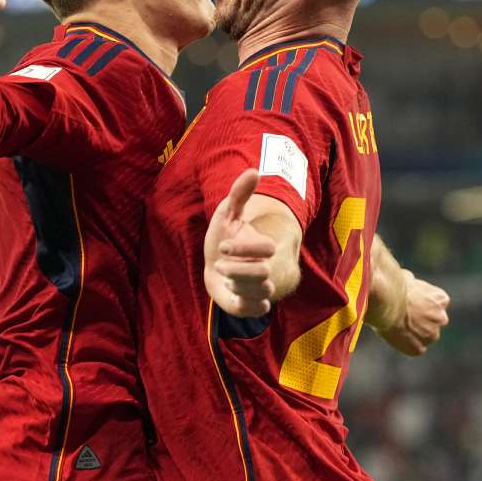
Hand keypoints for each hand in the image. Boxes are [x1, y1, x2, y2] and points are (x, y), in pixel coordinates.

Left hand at [205, 169, 276, 316]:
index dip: (243, 247)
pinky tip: (233, 293)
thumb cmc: (223, 238)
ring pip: (259, 292)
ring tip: (226, 278)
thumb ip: (240, 194)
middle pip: (262, 273)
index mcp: (263, 247)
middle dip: (239, 269)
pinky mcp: (250, 306)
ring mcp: (260, 289)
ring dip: (238, 284)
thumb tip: (253, 170)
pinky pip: (255, 310)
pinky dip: (245, 304)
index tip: (222, 245)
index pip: (265, 248)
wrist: (216, 266)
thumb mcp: (228, 214)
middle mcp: (265, 269)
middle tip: (221, 264)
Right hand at [374, 272, 449, 355]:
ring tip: (393, 325)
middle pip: (431, 323)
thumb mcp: (407, 279)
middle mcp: (441, 318)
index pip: (435, 305)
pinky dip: (403, 344)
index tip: (406, 304)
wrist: (385, 301)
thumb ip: (413, 286)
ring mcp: (431, 335)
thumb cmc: (392, 286)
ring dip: (412, 334)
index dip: (419, 305)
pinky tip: (392, 334)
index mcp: (441, 300)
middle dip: (419, 321)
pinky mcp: (419, 349)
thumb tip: (407, 283)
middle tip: (399, 317)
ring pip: (423, 337)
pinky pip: (413, 349)